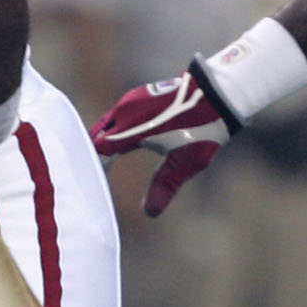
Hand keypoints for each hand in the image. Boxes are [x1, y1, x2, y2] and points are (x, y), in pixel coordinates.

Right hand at [92, 69, 236, 215]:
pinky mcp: (139, 95)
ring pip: (105, 124)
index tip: (91, 184)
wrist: (218, 93)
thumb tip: (149, 212)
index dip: (93, 167)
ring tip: (98, 162)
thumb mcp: (185, 163)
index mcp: (132, 128)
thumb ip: (164, 187)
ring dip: (101, 142)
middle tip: (88, 176)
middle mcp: (125, 111)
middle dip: (91, 155)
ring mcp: (131, 100)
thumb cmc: (204, 128)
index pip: (99, 150)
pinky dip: (111, 131)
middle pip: (96, 136)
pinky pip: (116, 116)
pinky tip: (117, 142)